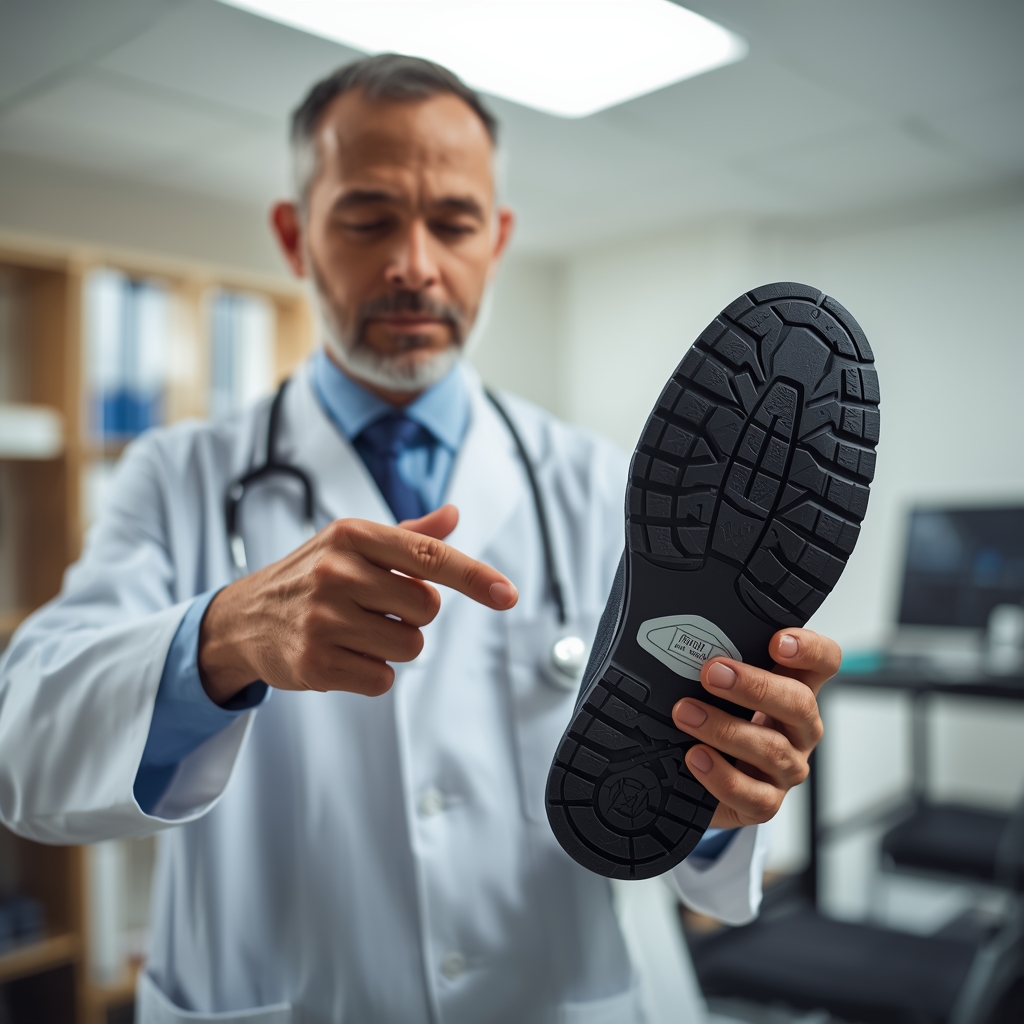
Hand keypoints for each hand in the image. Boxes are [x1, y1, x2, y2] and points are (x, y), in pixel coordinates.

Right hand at [198, 504, 516, 703]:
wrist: (243, 618)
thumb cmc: (310, 576)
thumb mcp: (351, 544)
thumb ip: (409, 535)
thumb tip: (453, 515)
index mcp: (352, 536)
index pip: (428, 556)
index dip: (473, 576)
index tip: (507, 595)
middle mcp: (336, 571)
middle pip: (426, 609)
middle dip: (412, 615)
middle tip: (375, 609)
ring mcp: (323, 618)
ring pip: (409, 646)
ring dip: (392, 646)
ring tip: (354, 631)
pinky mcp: (315, 662)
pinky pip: (383, 679)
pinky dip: (372, 673)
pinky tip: (342, 655)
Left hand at [670, 629, 839, 829]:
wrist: (703, 779)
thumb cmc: (722, 720)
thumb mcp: (726, 688)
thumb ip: (722, 664)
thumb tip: (687, 640)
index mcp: (795, 690)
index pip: (824, 662)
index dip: (810, 649)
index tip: (777, 641)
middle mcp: (799, 729)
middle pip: (800, 703)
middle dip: (754, 687)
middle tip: (713, 674)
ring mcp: (786, 768)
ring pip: (772, 750)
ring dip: (725, 729)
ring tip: (687, 714)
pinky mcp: (765, 802)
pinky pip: (752, 795)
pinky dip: (721, 776)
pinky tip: (697, 758)